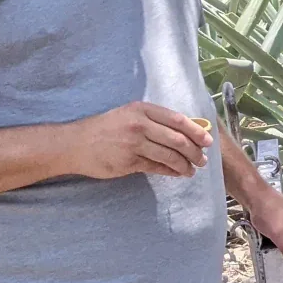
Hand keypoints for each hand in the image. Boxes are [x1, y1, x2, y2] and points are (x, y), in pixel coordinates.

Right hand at [66, 102, 210, 179]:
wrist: (74, 143)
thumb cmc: (105, 128)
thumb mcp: (129, 115)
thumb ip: (154, 121)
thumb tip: (186, 129)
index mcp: (142, 109)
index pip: (177, 120)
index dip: (196, 131)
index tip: (208, 141)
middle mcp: (139, 124)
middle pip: (178, 139)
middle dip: (195, 151)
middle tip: (203, 160)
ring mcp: (134, 143)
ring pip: (169, 155)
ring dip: (185, 164)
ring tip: (192, 170)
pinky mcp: (128, 161)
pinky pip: (157, 167)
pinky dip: (171, 171)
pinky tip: (178, 173)